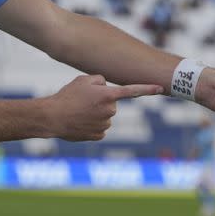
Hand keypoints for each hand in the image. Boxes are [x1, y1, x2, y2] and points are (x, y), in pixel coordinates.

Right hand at [44, 75, 162, 140]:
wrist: (53, 117)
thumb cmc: (67, 96)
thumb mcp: (83, 80)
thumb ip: (100, 80)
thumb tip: (107, 88)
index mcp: (108, 95)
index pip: (132, 90)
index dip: (148, 89)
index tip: (162, 88)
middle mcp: (110, 110)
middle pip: (112, 103)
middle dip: (101, 101)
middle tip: (83, 100)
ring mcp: (105, 124)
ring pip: (106, 116)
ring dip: (95, 113)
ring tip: (79, 111)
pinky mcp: (99, 135)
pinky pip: (100, 127)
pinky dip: (92, 124)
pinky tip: (80, 122)